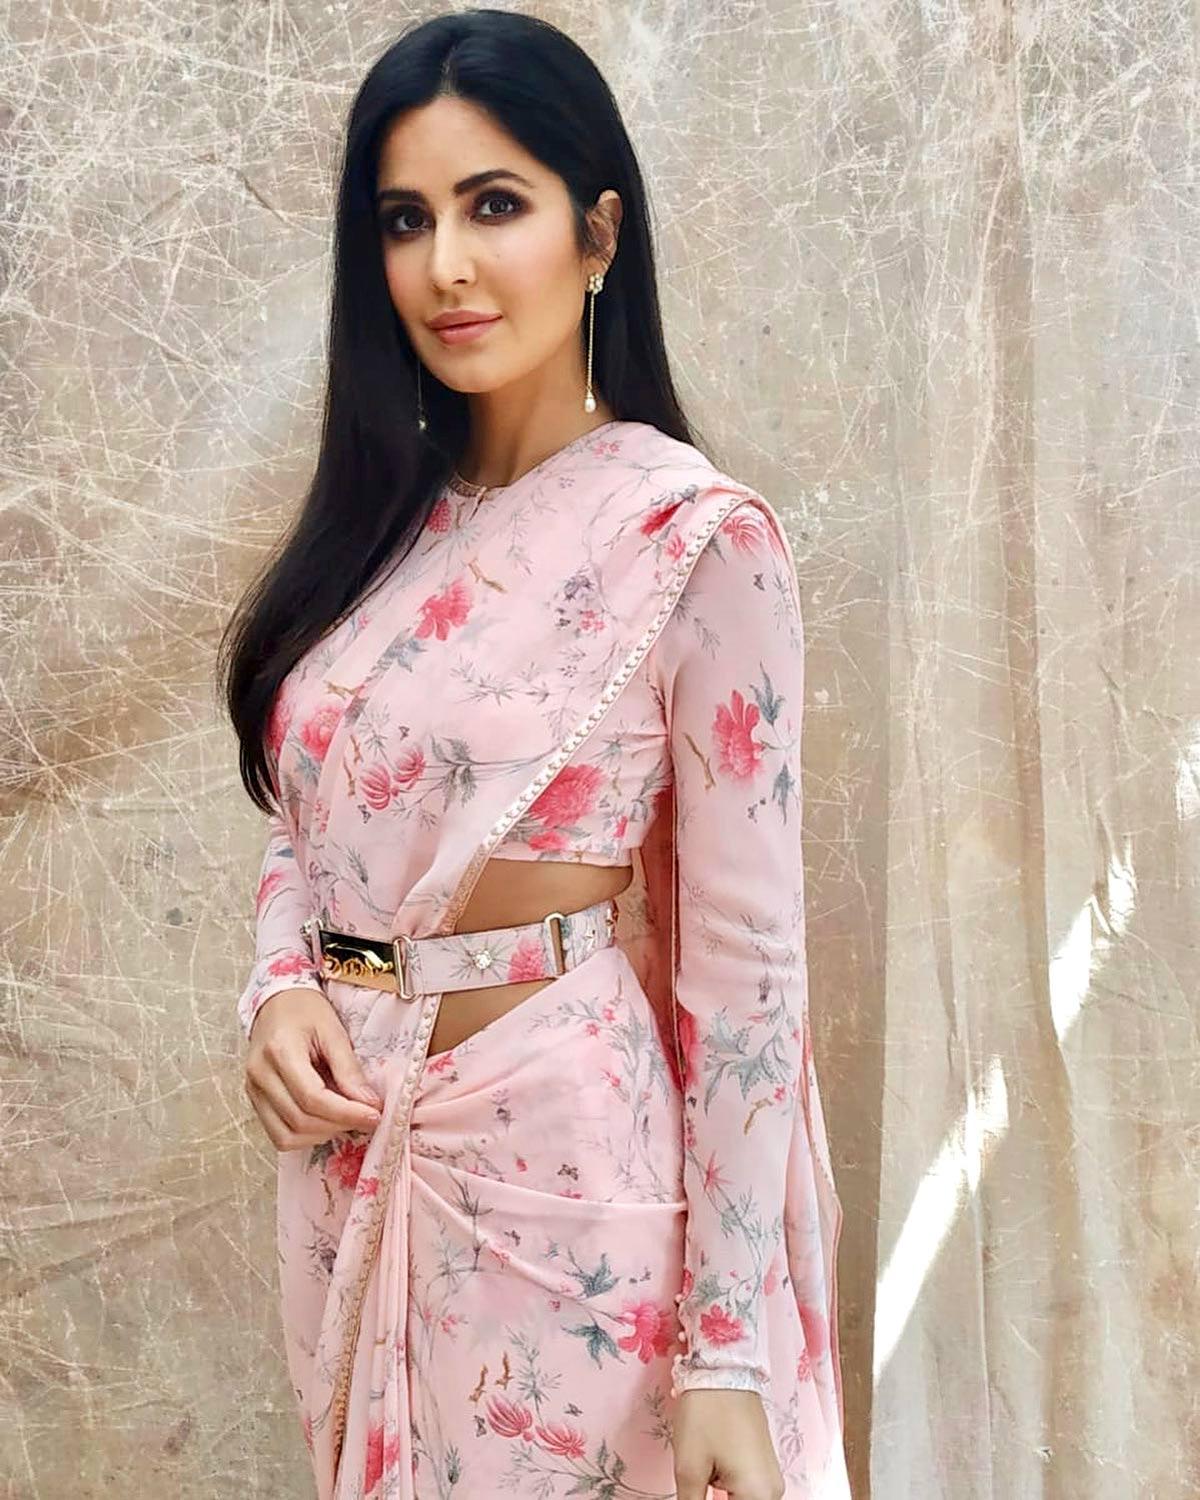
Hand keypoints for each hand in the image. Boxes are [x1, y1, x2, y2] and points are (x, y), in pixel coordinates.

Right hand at [243, 987, 383, 1150]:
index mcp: (279, 1051)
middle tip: (366, 1117)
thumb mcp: (333, 1030)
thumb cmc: (306, 1010)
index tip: (374, 1116)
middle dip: (338, 1125)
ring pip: (286, 1136)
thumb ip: (349, 1069)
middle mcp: (260, 1075)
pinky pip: (278, 1134)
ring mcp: (253, 1090)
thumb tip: (369, 1104)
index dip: (346, 1113)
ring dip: (322, 1135)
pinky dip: (305, 1135)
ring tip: (345, 1117)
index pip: (312, 1098)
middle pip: (300, 1120)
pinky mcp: (254, 1100)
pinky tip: (325, 1120)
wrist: (277, 1002)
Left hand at [672, 1388, 783, 1499]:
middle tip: (693, 1492)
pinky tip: (711, 1488)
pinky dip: (730, 1496)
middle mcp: (773, 1492)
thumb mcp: (690, 1466)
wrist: (724, 1367)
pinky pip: (749, 1494)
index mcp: (758, 1495)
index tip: (690, 1498)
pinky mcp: (764, 1467)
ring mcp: (771, 1479)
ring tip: (701, 1485)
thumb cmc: (706, 1413)